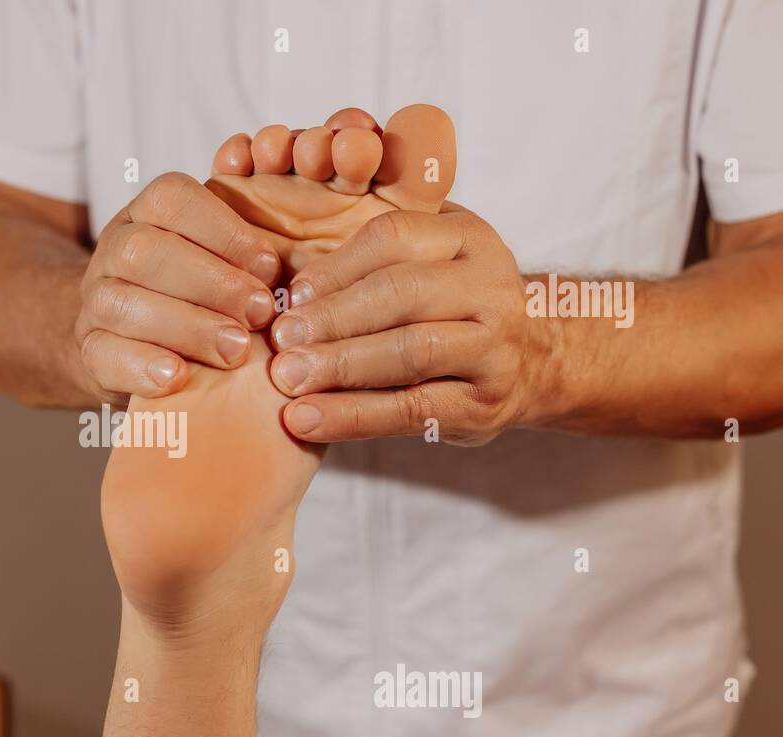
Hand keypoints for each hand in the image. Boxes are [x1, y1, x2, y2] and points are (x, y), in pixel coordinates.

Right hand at [76, 172, 280, 402]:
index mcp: (146, 213)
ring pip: (122, 304)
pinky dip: (142, 366)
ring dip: (186, 327)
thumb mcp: (219, 255)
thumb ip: (244, 238)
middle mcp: (113, 250)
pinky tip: (178, 377)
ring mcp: (95, 302)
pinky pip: (103, 354)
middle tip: (262, 313)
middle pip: (144, 251)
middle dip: (211, 283)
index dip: (224, 230)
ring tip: (235, 351)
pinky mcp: (89, 352)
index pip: (171, 199)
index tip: (270, 267)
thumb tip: (275, 221)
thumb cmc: (196, 294)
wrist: (135, 341)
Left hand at [268, 205, 557, 444]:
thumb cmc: (453, 306)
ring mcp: (494, 347)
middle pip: (402, 294)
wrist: (537, 361)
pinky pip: (410, 409)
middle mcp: (490, 286)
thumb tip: (285, 280)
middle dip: (333, 317)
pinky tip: (304, 419)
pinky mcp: (483, 405)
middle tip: (280, 338)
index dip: (335, 266)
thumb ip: (373, 258)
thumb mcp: (431, 261)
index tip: (290, 294)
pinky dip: (352, 417)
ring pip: (410, 351)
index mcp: (467, 237)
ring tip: (287, 378)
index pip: (394, 237)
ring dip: (340, 366)